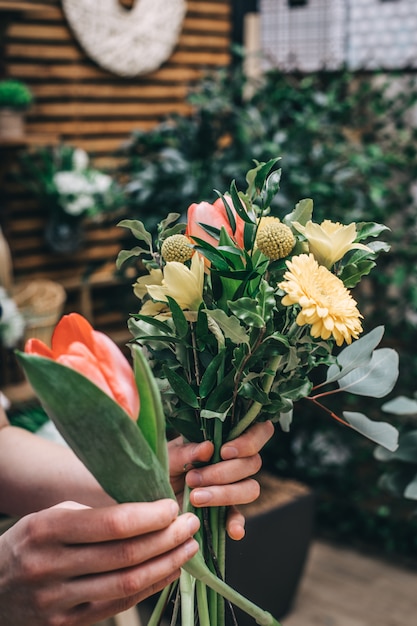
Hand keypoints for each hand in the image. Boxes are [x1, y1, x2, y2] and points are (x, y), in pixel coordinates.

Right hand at [0, 499, 198, 625]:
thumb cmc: (30, 542)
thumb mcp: (50, 516)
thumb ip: (92, 514)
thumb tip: (147, 510)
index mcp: (46, 530)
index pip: (110, 523)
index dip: (148, 516)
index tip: (172, 506)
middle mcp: (50, 567)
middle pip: (124, 555)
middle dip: (166, 538)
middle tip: (190, 523)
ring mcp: (57, 602)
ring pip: (126, 585)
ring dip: (165, 564)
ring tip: (188, 547)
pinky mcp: (67, 625)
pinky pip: (118, 606)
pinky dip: (150, 587)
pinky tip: (169, 571)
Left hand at [168, 421, 274, 539]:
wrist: (152, 498)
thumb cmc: (162, 468)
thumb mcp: (169, 456)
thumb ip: (187, 451)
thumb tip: (208, 448)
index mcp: (225, 440)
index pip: (257, 432)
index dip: (249, 441)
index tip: (224, 452)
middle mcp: (235, 462)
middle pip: (252, 463)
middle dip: (223, 472)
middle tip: (193, 478)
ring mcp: (233, 487)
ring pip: (250, 488)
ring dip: (225, 494)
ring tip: (196, 498)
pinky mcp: (226, 512)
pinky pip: (240, 517)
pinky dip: (237, 523)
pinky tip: (233, 531)